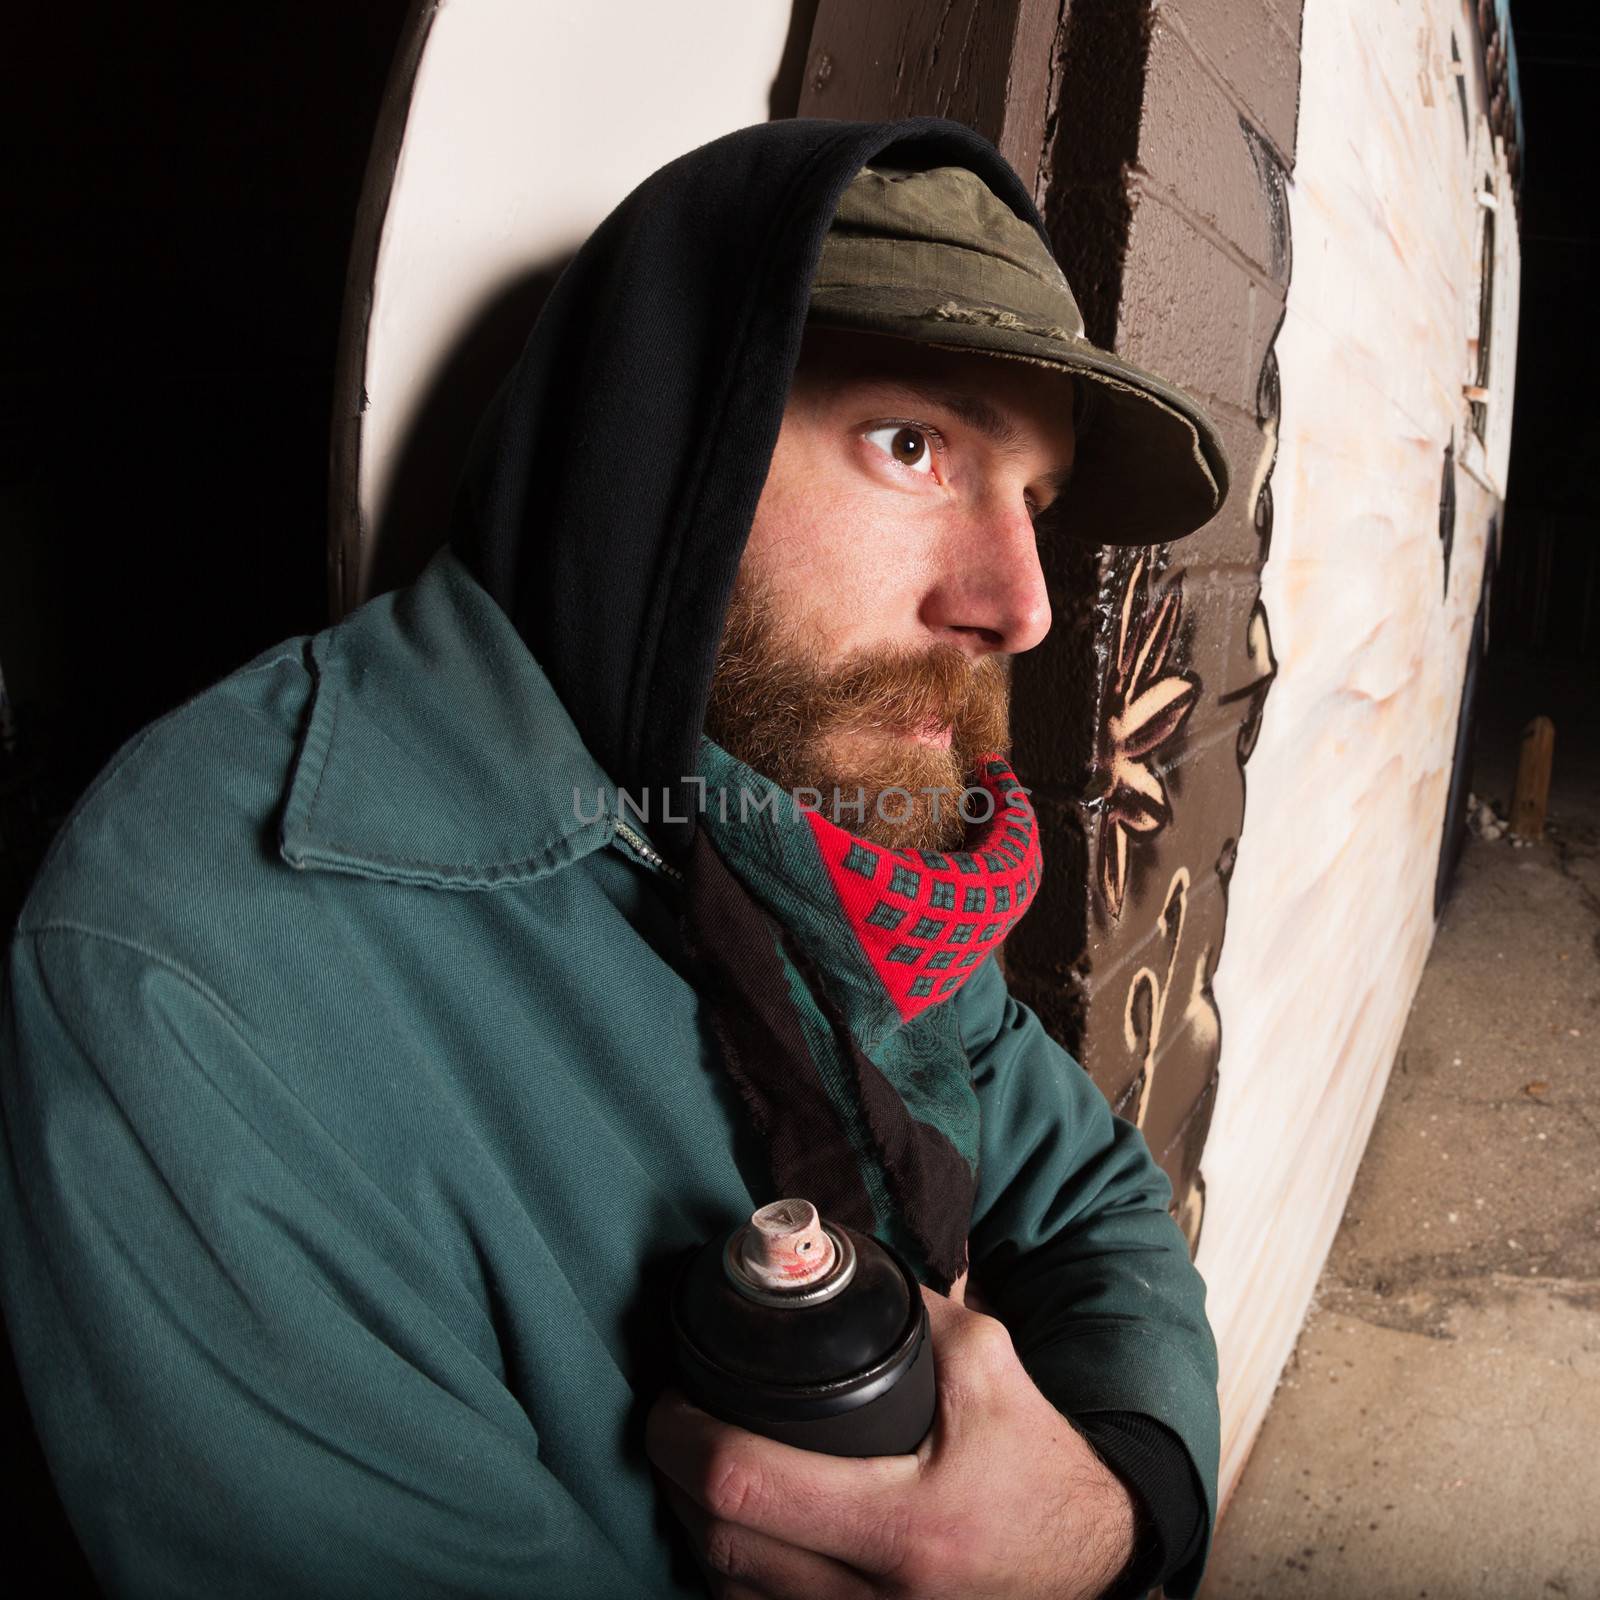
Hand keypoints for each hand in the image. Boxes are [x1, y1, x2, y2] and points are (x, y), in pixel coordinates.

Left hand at [646, 1283, 1138, 1598]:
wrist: (1096, 1557)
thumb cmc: (1038, 1461)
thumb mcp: (990, 1365)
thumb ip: (914, 1310)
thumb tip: (837, 1262)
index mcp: (906, 1523)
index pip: (747, 1489)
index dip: (685, 1440)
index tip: (672, 1400)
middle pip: (722, 1550)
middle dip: (675, 1482)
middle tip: (672, 1426)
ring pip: (732, 1599)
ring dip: (698, 1534)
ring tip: (695, 1471)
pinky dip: (736, 1580)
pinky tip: (738, 1532)